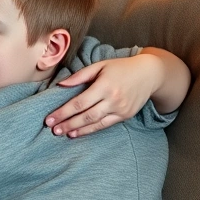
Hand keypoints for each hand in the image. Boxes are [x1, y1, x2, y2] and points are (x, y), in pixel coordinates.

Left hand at [44, 54, 159, 137]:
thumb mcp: (100, 66)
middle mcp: (112, 99)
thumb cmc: (121, 67)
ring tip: (63, 133)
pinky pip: (105, 125)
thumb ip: (80, 76)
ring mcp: (120, 109)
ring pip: (95, 123)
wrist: (149, 74)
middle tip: (53, 130)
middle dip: (67, 124)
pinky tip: (79, 133)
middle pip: (85, 116)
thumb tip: (61, 85)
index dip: (63, 112)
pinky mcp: (125, 116)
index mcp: (104, 85)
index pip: (79, 103)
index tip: (49, 119)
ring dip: (77, 130)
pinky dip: (91, 130)